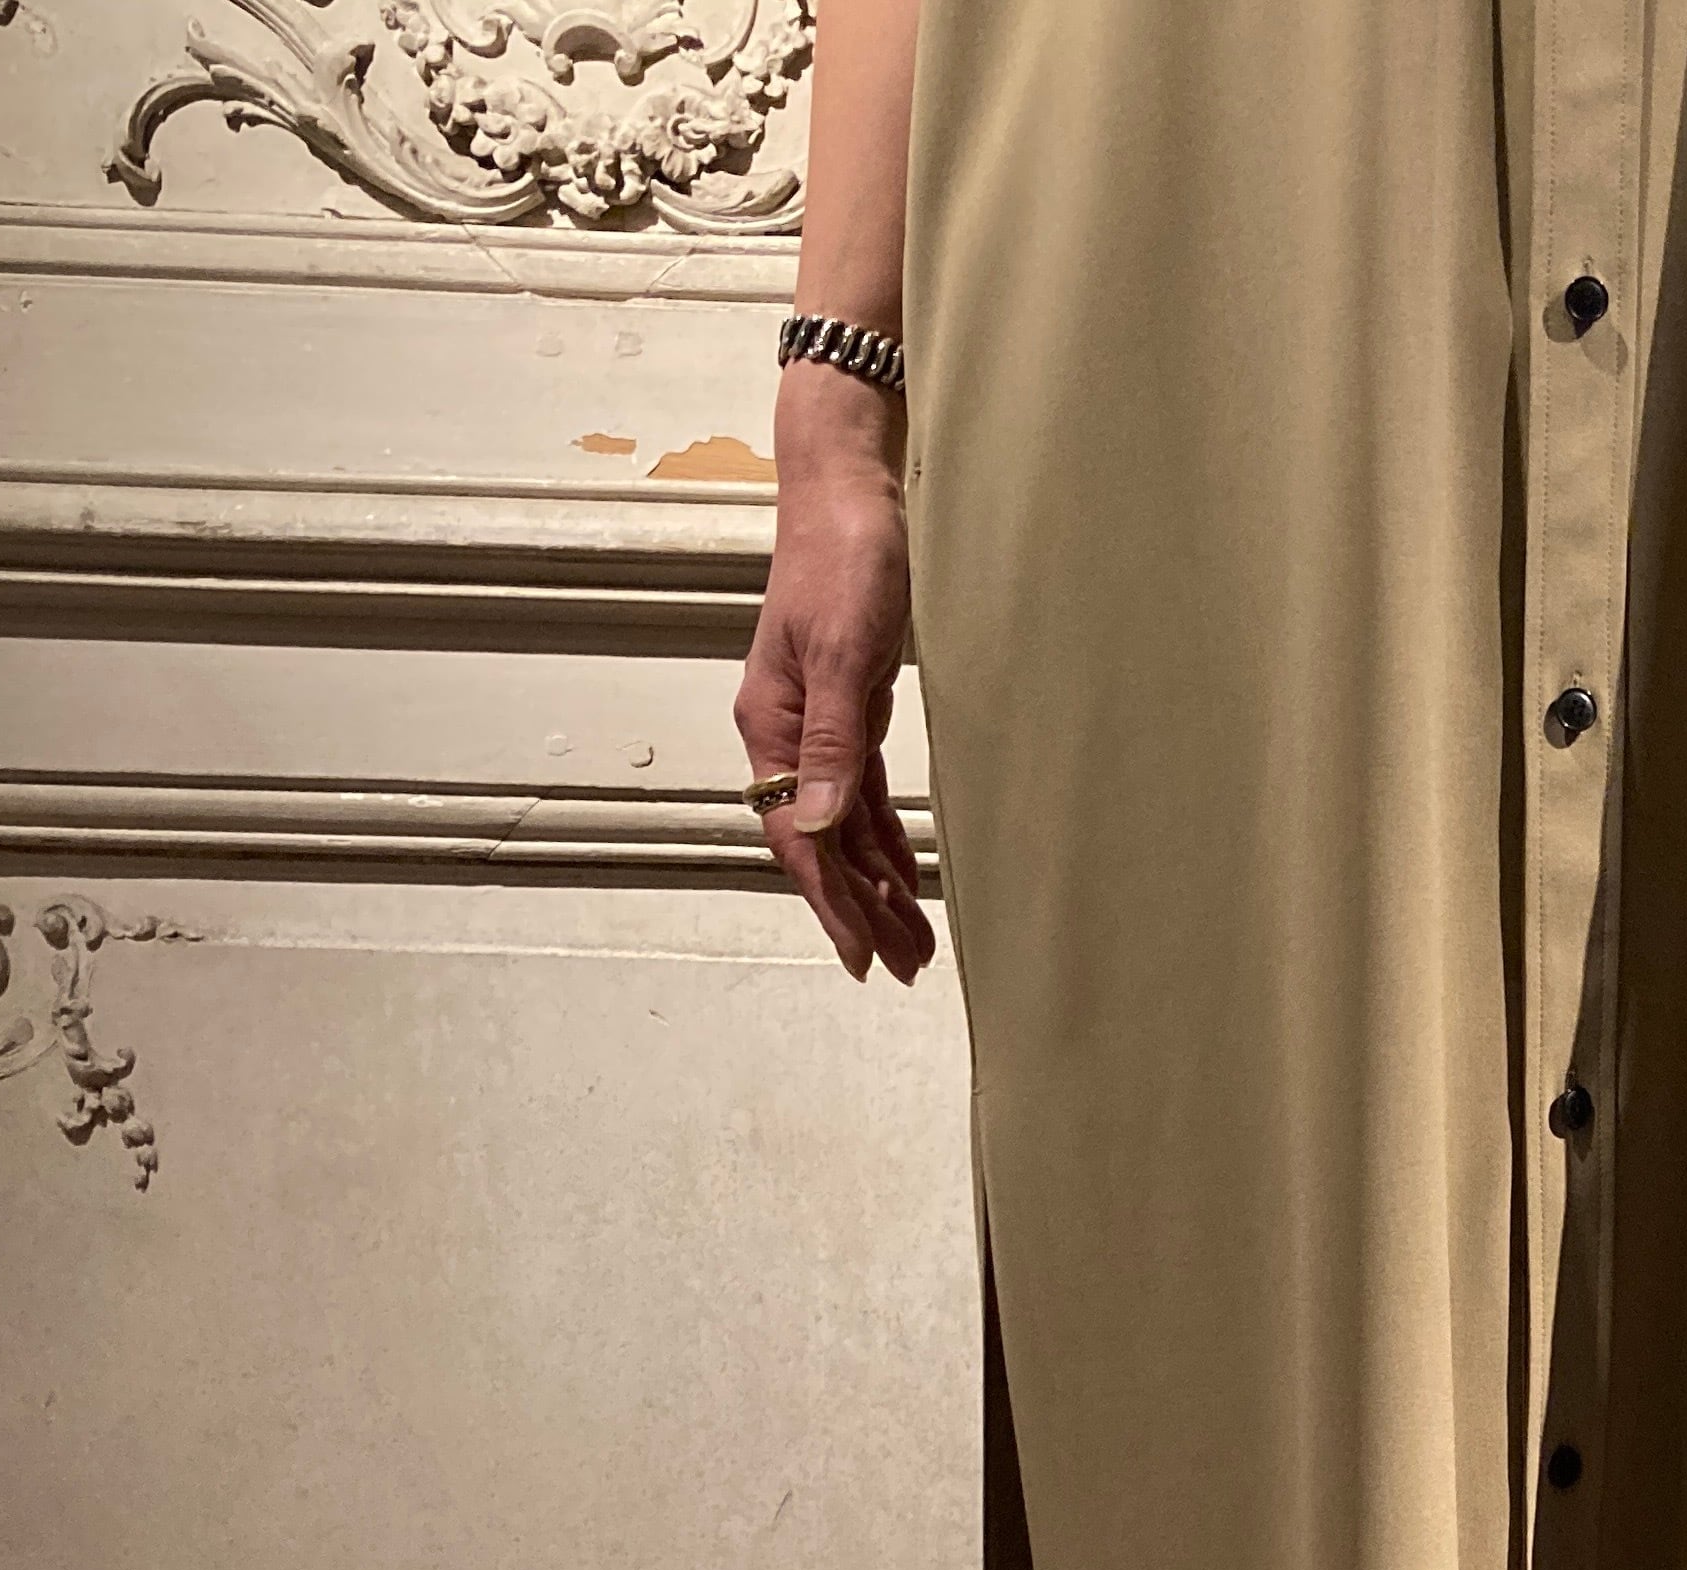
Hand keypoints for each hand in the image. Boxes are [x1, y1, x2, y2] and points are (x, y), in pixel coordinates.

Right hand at [734, 366, 936, 986]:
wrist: (851, 486)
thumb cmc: (846, 556)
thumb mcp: (841, 651)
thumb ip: (833, 743)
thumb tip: (820, 829)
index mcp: (772, 725)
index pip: (800, 836)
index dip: (831, 903)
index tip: (863, 958)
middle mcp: (787, 734)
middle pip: (821, 844)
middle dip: (861, 909)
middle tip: (906, 968)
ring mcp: (817, 724)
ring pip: (844, 826)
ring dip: (877, 884)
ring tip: (914, 941)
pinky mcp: (849, 708)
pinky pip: (862, 794)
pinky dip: (883, 839)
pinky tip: (903, 874)